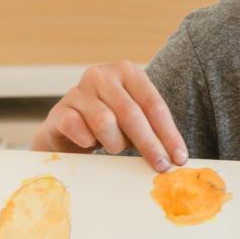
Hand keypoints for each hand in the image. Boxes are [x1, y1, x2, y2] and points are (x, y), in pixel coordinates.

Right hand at [32, 61, 187, 171]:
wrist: (68, 127)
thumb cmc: (111, 122)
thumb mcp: (135, 120)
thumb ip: (153, 131)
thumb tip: (175, 157)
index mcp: (128, 72)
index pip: (153, 104)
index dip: (168, 134)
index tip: (179, 157)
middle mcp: (102, 75)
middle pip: (131, 113)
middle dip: (149, 144)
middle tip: (161, 166)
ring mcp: (78, 91)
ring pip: (105, 122)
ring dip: (115, 143)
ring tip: (115, 147)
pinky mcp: (60, 111)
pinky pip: (77, 128)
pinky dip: (88, 141)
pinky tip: (90, 143)